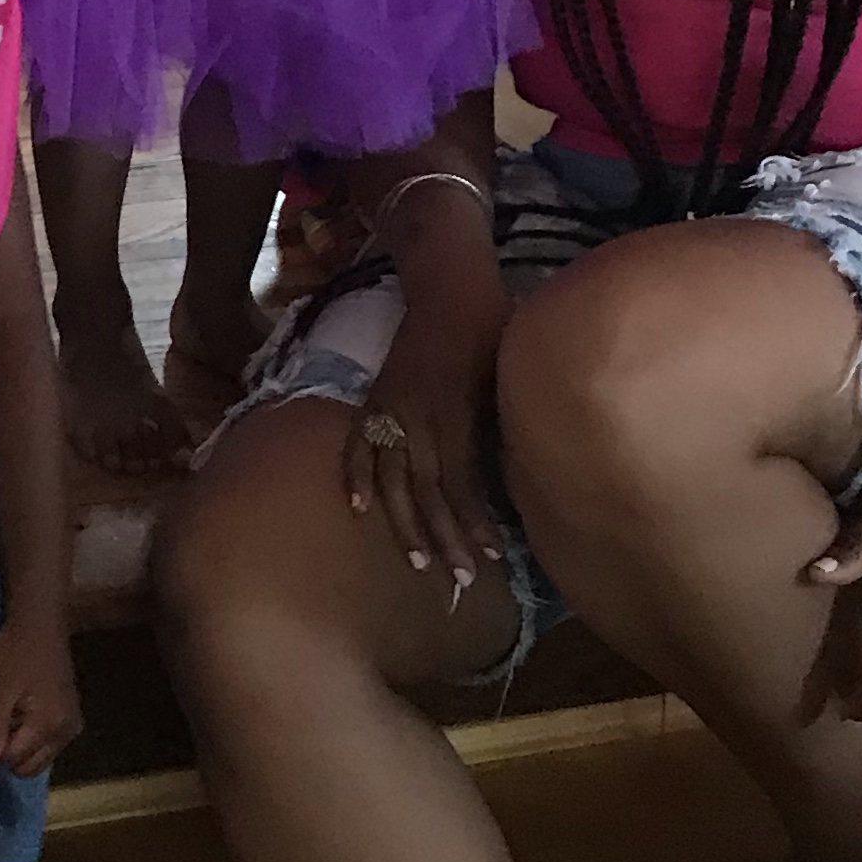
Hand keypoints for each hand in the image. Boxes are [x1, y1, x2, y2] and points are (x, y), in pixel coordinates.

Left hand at [0, 616, 81, 776]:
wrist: (41, 623)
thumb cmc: (16, 651)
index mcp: (49, 725)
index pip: (15, 760)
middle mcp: (66, 733)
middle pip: (31, 768)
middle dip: (10, 754)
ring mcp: (72, 726)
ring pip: (41, 760)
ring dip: (22, 748)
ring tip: (11, 719)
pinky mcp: (73, 718)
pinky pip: (49, 746)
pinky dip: (34, 740)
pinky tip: (23, 717)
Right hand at [341, 328, 501, 600]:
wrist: (448, 282)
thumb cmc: (492, 325)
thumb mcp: (506, 375)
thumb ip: (497, 427)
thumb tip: (506, 481)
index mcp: (452, 409)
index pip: (460, 481)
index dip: (474, 521)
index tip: (494, 556)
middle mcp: (416, 414)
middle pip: (425, 490)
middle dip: (443, 537)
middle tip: (461, 578)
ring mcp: (390, 406)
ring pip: (391, 477)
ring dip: (403, 524)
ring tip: (418, 562)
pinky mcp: (376, 398)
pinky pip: (358, 443)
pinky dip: (355, 476)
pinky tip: (359, 509)